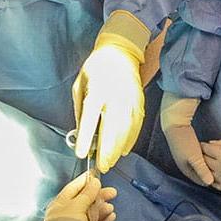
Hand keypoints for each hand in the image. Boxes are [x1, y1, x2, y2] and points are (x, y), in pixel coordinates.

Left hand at [31, 173, 117, 220]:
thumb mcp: (76, 209)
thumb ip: (86, 195)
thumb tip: (94, 182)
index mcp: (60, 203)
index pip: (73, 188)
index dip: (86, 181)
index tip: (98, 176)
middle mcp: (66, 212)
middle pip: (84, 200)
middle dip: (98, 196)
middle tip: (113, 193)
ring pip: (91, 212)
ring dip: (102, 209)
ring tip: (110, 209)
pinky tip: (110, 218)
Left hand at [72, 11, 149, 172]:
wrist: (120, 53)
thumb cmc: (95, 70)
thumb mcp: (79, 85)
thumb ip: (80, 109)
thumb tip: (80, 133)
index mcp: (98, 90)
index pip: (91, 117)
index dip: (87, 137)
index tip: (82, 154)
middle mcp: (116, 96)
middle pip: (112, 128)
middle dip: (107, 150)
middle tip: (101, 167)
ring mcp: (131, 100)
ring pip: (126, 130)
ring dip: (118, 149)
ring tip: (110, 163)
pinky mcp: (141, 103)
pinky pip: (136, 126)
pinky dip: (130, 140)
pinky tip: (123, 151)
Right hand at [160, 93, 214, 185]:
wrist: (176, 125)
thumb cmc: (185, 142)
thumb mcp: (195, 157)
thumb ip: (202, 170)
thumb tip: (210, 183)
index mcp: (186, 170)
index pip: (201, 181)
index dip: (213, 181)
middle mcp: (185, 167)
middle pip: (201, 175)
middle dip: (212, 174)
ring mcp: (186, 159)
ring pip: (201, 167)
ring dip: (210, 167)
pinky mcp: (189, 152)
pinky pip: (201, 160)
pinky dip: (207, 160)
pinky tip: (214, 156)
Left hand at [201, 140, 220, 192]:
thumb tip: (209, 143)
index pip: (205, 149)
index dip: (202, 146)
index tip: (202, 145)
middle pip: (202, 160)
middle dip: (200, 155)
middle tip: (200, 153)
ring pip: (204, 172)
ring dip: (202, 167)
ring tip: (203, 163)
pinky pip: (209, 182)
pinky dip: (207, 177)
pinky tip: (208, 173)